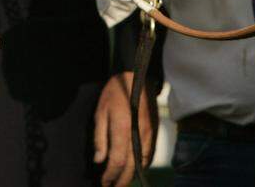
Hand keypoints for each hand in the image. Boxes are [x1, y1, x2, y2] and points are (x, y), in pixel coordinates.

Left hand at [93, 71, 157, 186]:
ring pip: (141, 164)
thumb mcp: (101, 112)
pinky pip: (148, 156)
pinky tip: (133, 169)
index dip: (110, 176)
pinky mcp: (154, 133)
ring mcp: (149, 135)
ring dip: (131, 175)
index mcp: (122, 130)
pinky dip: (140, 166)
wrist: (137, 78)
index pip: (117, 162)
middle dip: (121, 181)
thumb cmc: (114, 93)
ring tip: (121, 181)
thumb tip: (99, 160)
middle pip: (131, 168)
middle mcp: (138, 136)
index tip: (103, 182)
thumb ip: (100, 138)